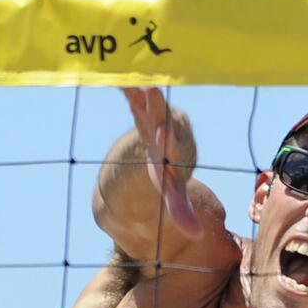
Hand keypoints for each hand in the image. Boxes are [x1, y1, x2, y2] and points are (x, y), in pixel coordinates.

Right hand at [121, 87, 203, 239]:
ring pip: (145, 99)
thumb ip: (182, 210)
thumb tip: (196, 236)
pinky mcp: (138, 105)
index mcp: (172, 149)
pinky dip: (121, 84)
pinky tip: (111, 70)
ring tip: (127, 73)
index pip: (170, 144)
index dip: (166, 139)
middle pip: (160, 115)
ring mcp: (151, 114)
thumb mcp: (173, 191)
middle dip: (156, 105)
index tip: (161, 132)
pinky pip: (129, 93)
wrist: (170, 143)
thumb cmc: (170, 169)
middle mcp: (164, 128)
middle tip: (152, 90)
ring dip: (136, 86)